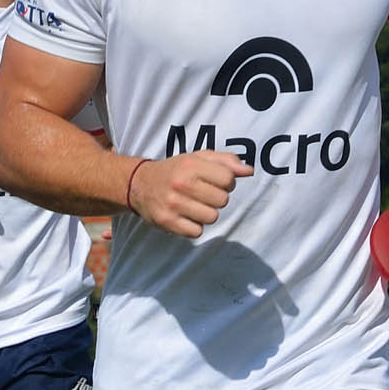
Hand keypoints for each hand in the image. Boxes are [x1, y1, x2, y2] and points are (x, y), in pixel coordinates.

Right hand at [126, 151, 252, 236]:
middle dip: (216, 198)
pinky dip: (194, 226)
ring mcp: (173, 204)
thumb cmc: (175, 170)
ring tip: (193, 205)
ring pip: (211, 217)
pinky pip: (197, 232)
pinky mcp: (167, 221)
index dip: (226, 182)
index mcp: (191, 164)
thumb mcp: (198, 158)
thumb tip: (249, 171)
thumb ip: (226, 161)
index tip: (214, 181)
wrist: (139, 184)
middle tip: (202, 194)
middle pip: (222, 201)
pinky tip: (185, 216)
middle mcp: (181, 183)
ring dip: (206, 213)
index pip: (228, 179)